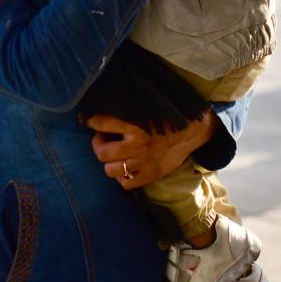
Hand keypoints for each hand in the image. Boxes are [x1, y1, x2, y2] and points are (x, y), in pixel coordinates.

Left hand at [85, 112, 216, 190]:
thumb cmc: (164, 115)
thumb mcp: (143, 106)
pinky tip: (124, 168)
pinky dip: (122, 178)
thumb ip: (123, 106)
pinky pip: (127, 184)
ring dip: (108, 162)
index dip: (90, 121)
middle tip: (103, 138)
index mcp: (134, 124)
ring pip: (110, 170)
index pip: (99, 122)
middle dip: (98, 144)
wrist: (192, 130)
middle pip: (101, 152)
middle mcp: (137, 145)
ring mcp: (144, 162)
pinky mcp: (152, 174)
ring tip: (113, 153)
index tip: (88, 120)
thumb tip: (101, 97)